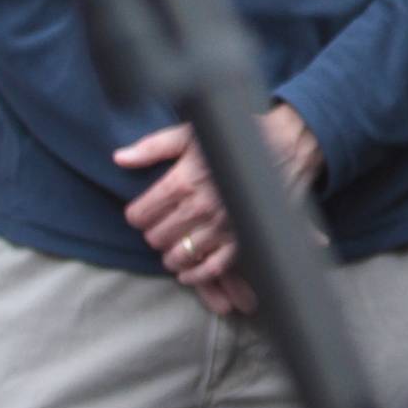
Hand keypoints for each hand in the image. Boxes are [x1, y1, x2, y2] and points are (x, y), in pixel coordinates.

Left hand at [115, 101, 324, 315]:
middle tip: (162, 226)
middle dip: (154, 233)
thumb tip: (119, 158)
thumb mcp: (190, 133)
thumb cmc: (236, 135)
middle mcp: (199, 206)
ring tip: (175, 244)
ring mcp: (221, 226)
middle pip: (156, 237)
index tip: (145, 212)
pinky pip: (210, 269)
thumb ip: (152, 147)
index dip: (137, 215)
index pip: (139, 215)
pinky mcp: (242, 239)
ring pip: (178, 255)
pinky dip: (195, 274)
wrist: (287, 144)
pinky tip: (188, 270)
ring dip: (172, 253)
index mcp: (182, 180)